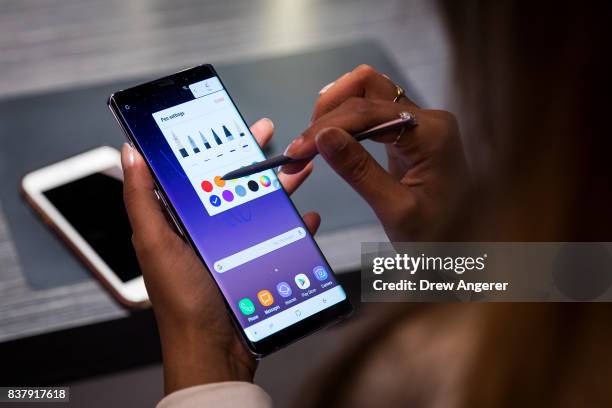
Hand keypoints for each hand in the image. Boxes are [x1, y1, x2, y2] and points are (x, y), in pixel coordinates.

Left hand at [121, 118, 319, 393]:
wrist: (214, 350)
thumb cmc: (182, 302)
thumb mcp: (156, 245)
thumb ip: (141, 200)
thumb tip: (128, 154)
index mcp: (181, 220)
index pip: (198, 172)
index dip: (213, 144)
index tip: (229, 122)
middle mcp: (209, 229)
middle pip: (234, 183)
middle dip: (253, 156)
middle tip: (271, 134)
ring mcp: (236, 245)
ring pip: (261, 204)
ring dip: (280, 184)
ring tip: (299, 166)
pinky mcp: (257, 263)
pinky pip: (281, 237)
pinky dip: (295, 225)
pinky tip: (306, 216)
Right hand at [283, 65, 469, 240]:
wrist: (465, 248)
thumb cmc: (440, 237)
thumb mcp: (396, 210)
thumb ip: (359, 171)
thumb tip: (323, 137)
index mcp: (432, 134)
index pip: (368, 111)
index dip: (327, 126)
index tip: (298, 150)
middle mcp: (428, 120)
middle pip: (367, 88)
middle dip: (328, 112)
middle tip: (303, 145)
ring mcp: (420, 124)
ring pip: (367, 95)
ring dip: (335, 112)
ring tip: (311, 142)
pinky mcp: (409, 134)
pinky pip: (372, 113)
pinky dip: (345, 123)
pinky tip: (329, 141)